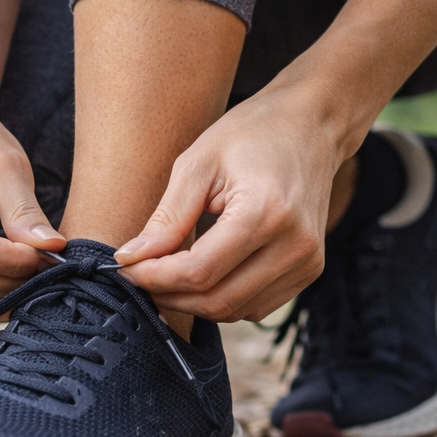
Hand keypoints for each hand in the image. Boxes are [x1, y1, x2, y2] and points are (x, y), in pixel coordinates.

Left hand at [113, 82, 344, 322]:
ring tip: (166, 273)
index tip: (126, 267)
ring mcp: (307, 263)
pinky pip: (255, 306)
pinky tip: (201, 274)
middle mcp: (295, 246)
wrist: (311, 126)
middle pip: (217, 300)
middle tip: (140, 274)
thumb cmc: (252, 134)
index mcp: (266, 212)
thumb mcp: (198, 163)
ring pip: (235, 310)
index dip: (155, 277)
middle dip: (169, 294)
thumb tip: (131, 259)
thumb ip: (167, 218)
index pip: (199, 271)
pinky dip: (221, 299)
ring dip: (192, 301)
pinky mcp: (309, 271)